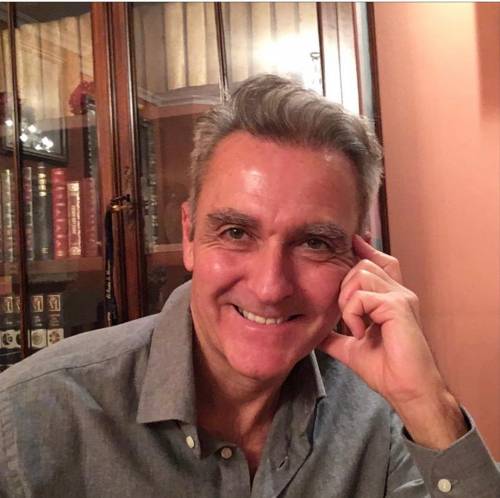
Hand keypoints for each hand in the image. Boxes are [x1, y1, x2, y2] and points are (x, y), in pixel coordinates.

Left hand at [319, 234, 466, 447]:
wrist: (407, 391)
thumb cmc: (386, 370)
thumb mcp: (352, 347)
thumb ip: (335, 335)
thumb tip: (313, 332)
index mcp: (391, 297)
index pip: (378, 260)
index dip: (362, 248)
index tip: (348, 244)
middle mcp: (399, 291)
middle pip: (362, 263)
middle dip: (343, 286)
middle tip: (345, 317)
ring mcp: (401, 296)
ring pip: (360, 273)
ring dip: (346, 300)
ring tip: (353, 326)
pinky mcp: (398, 306)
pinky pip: (362, 296)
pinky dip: (352, 314)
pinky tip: (360, 334)